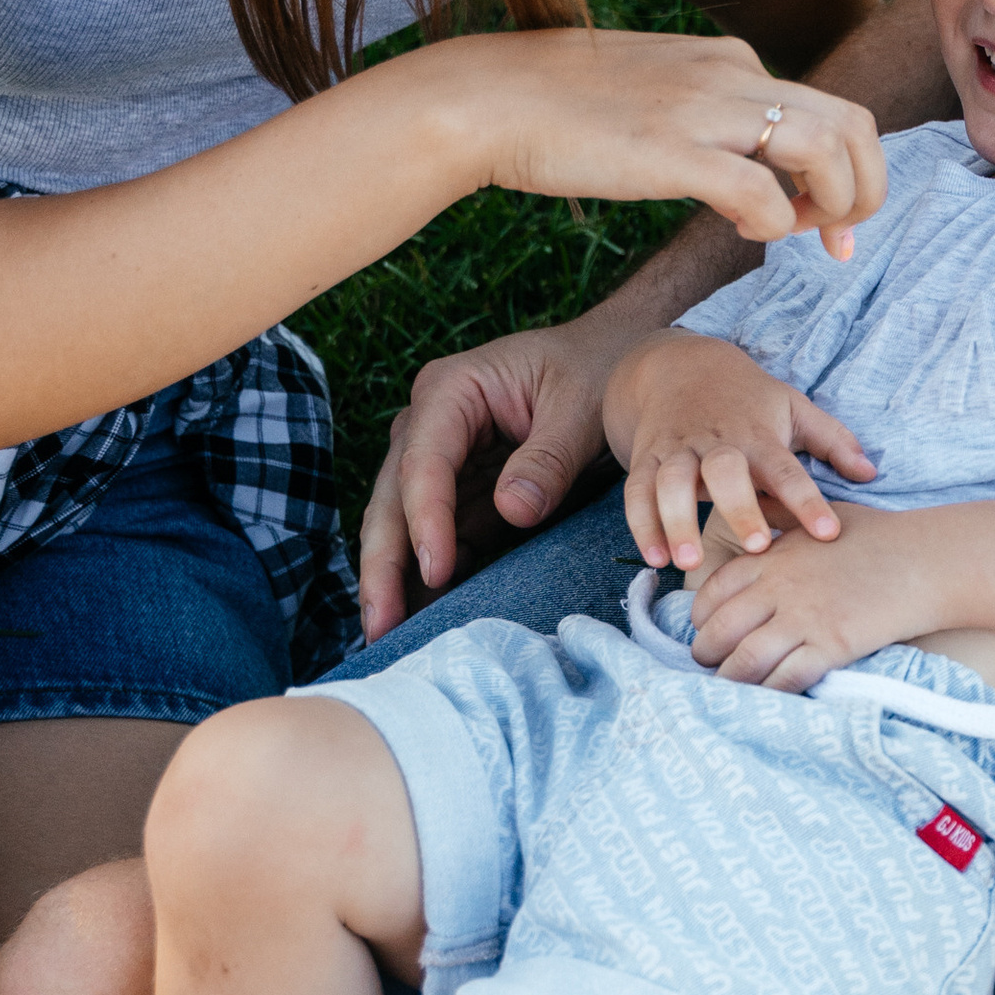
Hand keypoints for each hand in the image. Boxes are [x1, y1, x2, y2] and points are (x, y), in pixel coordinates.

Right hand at [358, 310, 630, 638]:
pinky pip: (439, 536)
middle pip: (393, 497)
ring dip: (397, 579)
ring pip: (403, 523)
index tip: (437, 570)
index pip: (423, 460)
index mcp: (452, 390)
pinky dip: (431, 575)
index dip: (425, 518)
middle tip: (381, 625)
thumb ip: (549, 459)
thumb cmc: (596, 370)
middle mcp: (429, 422)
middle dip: (385, 563)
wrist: (612, 358)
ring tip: (388, 636)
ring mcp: (439, 457)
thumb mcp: (582, 408)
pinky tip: (422, 618)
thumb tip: (512, 510)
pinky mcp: (459, 489)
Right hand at [448, 29, 885, 260]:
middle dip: (864, 189)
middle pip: (853, 125)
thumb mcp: (658, 97)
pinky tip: (748, 235)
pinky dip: (773, 221)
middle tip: (839, 239)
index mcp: (730, 60)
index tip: (830, 221)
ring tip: (802, 237)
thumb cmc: (562, 110)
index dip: (851, 171)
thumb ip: (711, 125)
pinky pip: (760, 190)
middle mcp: (731, 73)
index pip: (832, 109)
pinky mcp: (670, 149)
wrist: (488, 98)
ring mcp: (703, 108)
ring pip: (824, 148)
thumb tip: (749, 186)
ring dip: (833, 204)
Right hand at [607, 333, 877, 567]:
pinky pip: (636, 493)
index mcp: (758, 434)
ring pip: (670, 483)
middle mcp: (716, 442)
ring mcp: (676, 450)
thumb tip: (870, 473)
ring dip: (677, 522)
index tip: (828, 532)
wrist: (680, 365)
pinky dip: (641, 525)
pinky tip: (654, 560)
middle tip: (755, 548)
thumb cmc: (748, 398)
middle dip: (738, 508)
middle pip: (724, 471)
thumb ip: (833, 441)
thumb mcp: (794, 407)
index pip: (786, 469)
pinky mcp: (645, 459)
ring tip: (688, 563)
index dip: (807, 500)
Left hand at [676, 505, 941, 690]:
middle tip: (710, 665)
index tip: (704, 629)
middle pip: (720, 630)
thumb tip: (757, 501)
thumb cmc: (881, 536)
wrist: (928, 560)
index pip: (715, 590)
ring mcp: (803, 619)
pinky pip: (784, 679)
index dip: (701, 615)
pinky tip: (767, 699)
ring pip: (744, 661)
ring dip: (730, 680)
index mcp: (773, 556)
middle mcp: (779, 588)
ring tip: (729, 688)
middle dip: (707, 653)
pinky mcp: (830, 646)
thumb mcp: (824, 514)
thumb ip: (785, 513)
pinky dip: (769, 694)